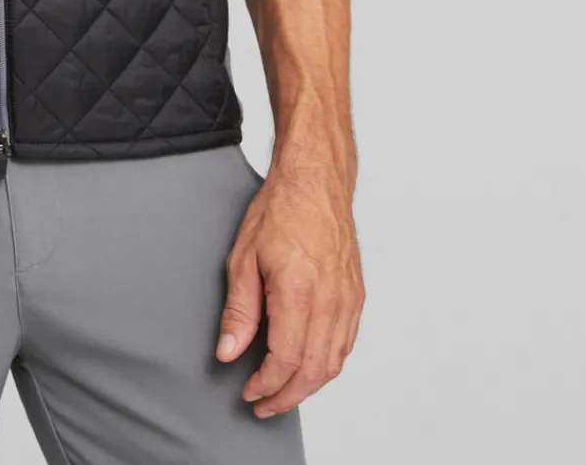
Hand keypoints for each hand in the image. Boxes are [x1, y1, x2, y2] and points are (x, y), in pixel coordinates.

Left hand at [216, 161, 364, 418]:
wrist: (315, 182)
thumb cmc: (280, 210)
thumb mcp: (243, 257)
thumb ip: (238, 311)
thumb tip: (228, 352)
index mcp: (299, 292)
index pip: (285, 360)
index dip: (266, 385)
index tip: (249, 392)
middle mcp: (330, 301)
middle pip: (313, 371)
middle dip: (286, 396)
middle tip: (263, 404)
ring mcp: (348, 300)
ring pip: (333, 362)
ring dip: (307, 385)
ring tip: (281, 391)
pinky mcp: (356, 296)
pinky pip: (345, 344)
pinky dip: (326, 364)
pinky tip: (307, 365)